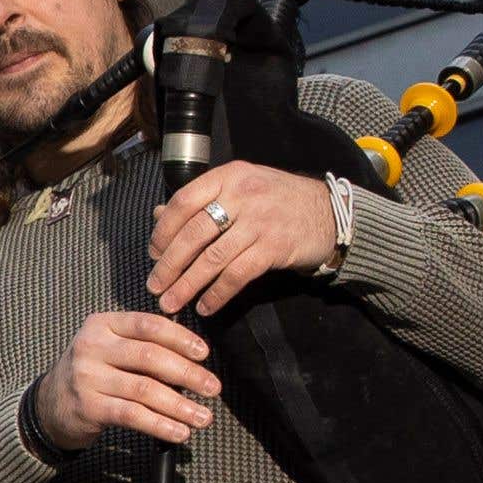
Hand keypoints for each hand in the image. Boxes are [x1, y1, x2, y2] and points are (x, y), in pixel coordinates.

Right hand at [34, 308, 216, 454]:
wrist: (49, 404)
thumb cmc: (93, 373)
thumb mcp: (110, 348)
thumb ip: (143, 346)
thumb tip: (193, 360)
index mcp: (102, 324)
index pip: (148, 326)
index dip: (180, 338)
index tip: (204, 354)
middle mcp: (92, 346)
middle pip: (149, 357)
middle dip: (187, 373)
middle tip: (212, 388)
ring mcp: (87, 377)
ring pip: (144, 390)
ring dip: (179, 405)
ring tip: (202, 417)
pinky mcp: (88, 407)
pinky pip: (132, 415)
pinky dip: (160, 425)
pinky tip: (179, 432)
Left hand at [145, 160, 337, 318]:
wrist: (328, 212)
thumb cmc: (277, 200)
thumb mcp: (240, 188)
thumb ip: (201, 200)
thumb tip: (158, 215)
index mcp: (228, 176)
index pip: (183, 202)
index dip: (163, 231)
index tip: (153, 253)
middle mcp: (242, 195)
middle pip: (193, 233)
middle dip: (169, 264)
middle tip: (155, 286)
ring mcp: (259, 221)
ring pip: (212, 258)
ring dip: (187, 285)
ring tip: (171, 302)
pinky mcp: (274, 247)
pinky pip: (237, 275)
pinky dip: (218, 294)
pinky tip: (205, 306)